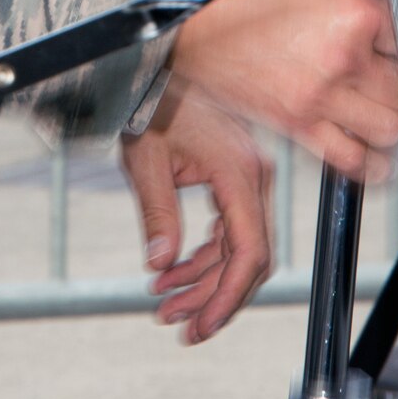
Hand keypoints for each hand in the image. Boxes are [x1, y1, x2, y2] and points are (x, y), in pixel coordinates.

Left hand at [120, 79, 271, 344]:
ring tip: (163, 301)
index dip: (228, 298)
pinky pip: (228, 231)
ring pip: (236, 249)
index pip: (249, 252)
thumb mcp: (145, 161)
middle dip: (212, 298)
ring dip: (203, 281)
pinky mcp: (236, 179)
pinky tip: (171, 272)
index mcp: (237, 173)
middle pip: (247, 258)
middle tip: (174, 324)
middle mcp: (253, 178)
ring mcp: (248, 178)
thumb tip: (160, 263)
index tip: (201, 327)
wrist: (158, 71)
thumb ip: (156, 213)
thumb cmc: (151, 107)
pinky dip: (202, 257)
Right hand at [171, 0, 397, 181]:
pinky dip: (372, 163)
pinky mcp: (298, 123)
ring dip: (388, 118)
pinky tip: (376, 155)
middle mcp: (343, 56)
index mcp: (353, 10)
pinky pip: (352, 159)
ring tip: (377, 105)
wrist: (194, 17)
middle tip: (385, 69)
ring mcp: (321, 94)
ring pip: (388, 126)